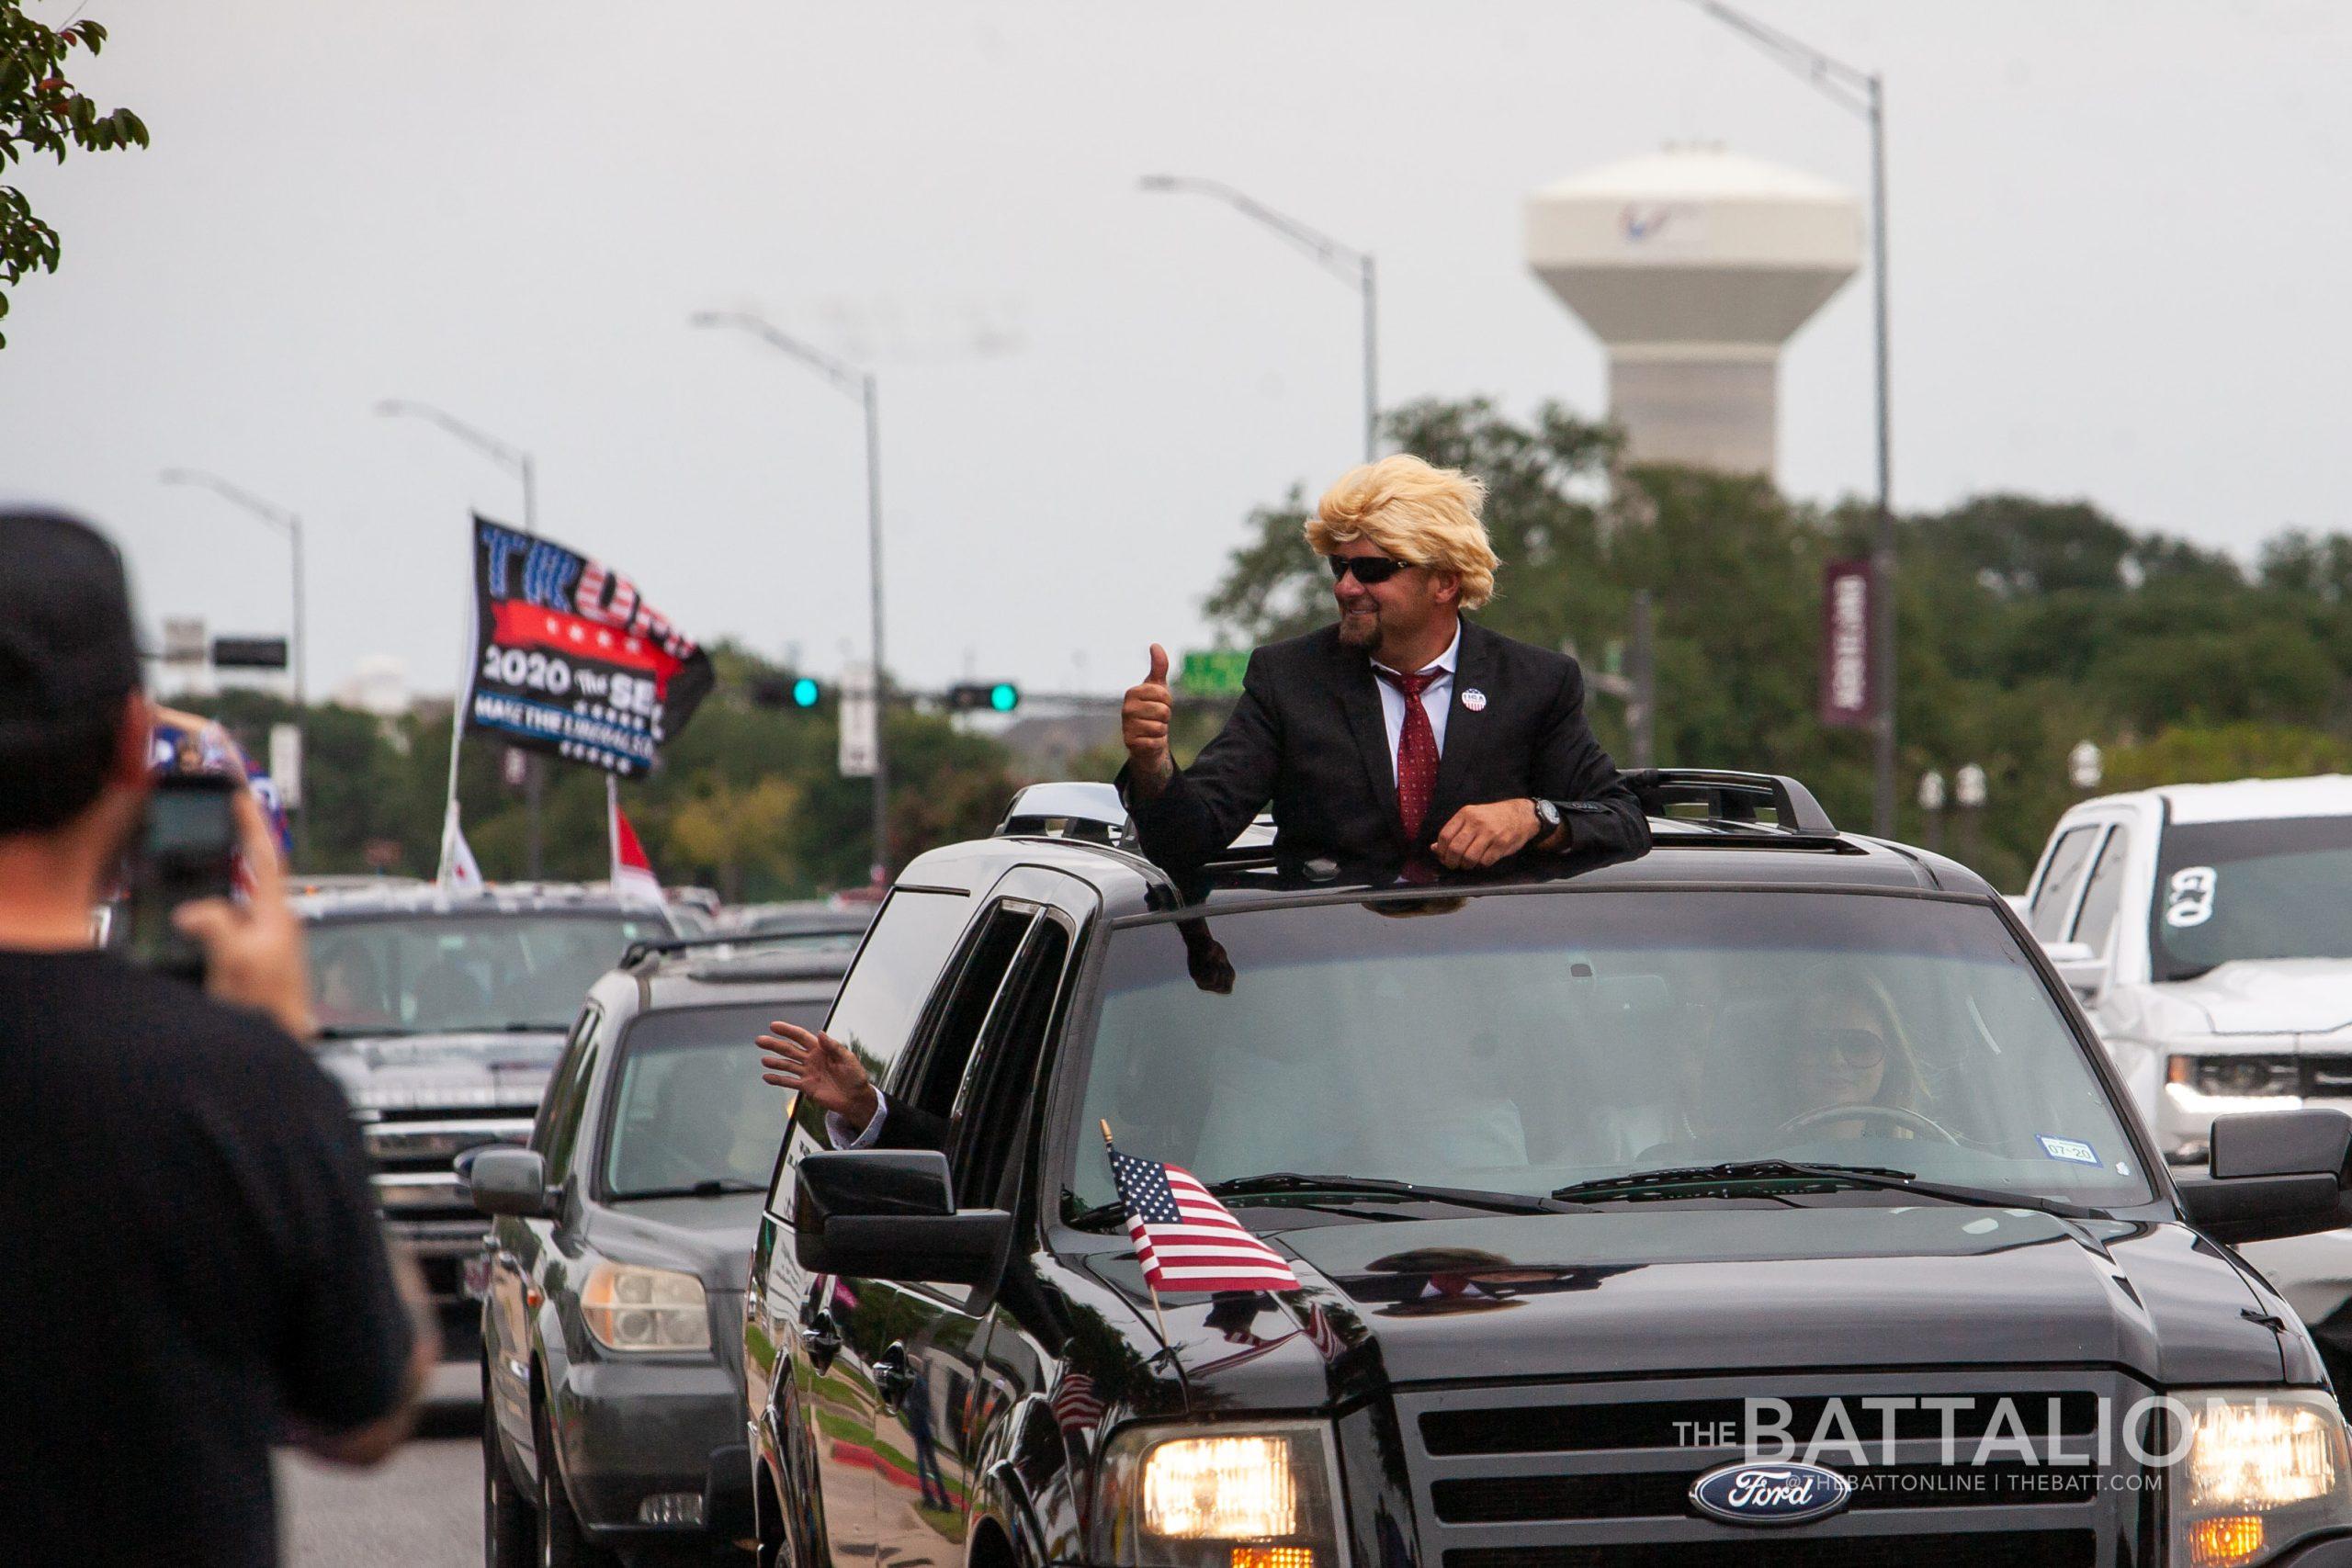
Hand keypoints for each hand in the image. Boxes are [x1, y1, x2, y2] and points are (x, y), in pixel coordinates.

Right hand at [172, 791, 315, 1040]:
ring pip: (237, 895)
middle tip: (219, 815)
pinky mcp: (251, 957)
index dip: (251, 823)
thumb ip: (217, 929)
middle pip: (253, 870)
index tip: (239, 795)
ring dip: (222, 875)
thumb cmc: (268, 1011)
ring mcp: (263, 940)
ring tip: (204, 852)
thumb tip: (193, 909)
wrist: (280, 1045)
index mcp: (277, 915)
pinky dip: (211, 906)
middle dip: (237, 840)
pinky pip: (227, 920)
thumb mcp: (238, 963)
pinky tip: (193, 909)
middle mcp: (274, 923)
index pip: (265, 857)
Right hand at [757, 1021, 879, 1132]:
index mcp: (821, 1049)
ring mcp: (808, 1073)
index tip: (773, 1026)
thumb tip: (820, 1033)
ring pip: (787, 1065)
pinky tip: (766, 1077)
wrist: (856, 1099)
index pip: (801, 1037)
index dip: (787, 1031)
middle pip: (790, 1050)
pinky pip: (790, 1082)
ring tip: (763, 1060)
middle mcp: (811, 1059)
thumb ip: (834, 1047)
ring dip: (775, 1062)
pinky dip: (778, 1080)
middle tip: (759, 1040)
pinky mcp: (806, 1087)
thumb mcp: (848, 1059)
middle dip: (775, 1044)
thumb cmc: (855, 1076)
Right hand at [1121, 644, 1174, 795]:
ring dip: (1161, 730)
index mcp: (1132, 692)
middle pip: (1163, 711)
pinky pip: (1155, 742)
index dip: (1167, 700)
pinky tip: (1149, 740)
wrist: (1146, 737)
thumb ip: (1159, 666)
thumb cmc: (1152, 708)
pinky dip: (1157, 742)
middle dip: (1165, 716)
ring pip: (1160, 727)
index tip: (1159, 703)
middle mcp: (1126, 709)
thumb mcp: (1157, 687)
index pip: (1163, 694)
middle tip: (1156, 718)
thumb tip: (1155, 644)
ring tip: (1152, 728)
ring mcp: (1127, 726)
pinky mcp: (1130, 743)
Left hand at [1431, 799, 1541, 869]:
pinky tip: (1482, 861)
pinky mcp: (1502, 844)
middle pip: (1455, 849)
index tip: (1443, 856)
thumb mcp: (1472, 817)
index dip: (1441, 851)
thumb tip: (1434, 848)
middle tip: (1454, 865)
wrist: (1522, 815)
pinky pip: (1485, 862)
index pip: (1445, 835)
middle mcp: (1477, 822)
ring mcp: (1490, 833)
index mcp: (1466, 813)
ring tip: (1468, 864)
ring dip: (1466, 865)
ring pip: (1469, 858)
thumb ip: (1454, 831)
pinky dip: (1481, 865)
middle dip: (1451, 862)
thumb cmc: (1493, 817)